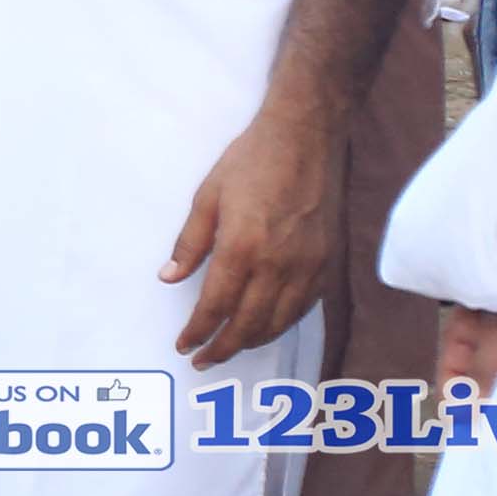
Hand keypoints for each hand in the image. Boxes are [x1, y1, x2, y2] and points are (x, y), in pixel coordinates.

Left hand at [160, 97, 341, 366]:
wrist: (306, 136)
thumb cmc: (251, 161)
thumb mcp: (207, 196)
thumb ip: (189, 243)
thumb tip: (169, 277)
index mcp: (242, 248)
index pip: (216, 306)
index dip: (198, 332)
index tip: (185, 345)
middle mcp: (277, 264)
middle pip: (248, 324)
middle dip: (223, 347)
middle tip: (204, 358)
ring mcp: (307, 265)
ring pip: (279, 322)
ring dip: (252, 341)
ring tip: (231, 346)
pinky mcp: (327, 261)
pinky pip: (304, 307)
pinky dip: (282, 323)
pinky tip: (268, 325)